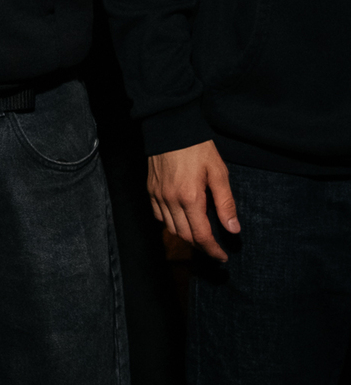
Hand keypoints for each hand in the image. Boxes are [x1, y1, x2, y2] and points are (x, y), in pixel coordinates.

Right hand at [147, 140, 240, 263]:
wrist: (171, 128)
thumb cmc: (197, 148)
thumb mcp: (218, 173)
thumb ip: (226, 203)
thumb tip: (233, 228)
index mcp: (190, 198)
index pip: (201, 235)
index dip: (212, 250)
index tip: (222, 256)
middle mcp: (171, 201)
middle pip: (185, 236)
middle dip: (201, 246)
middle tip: (214, 248)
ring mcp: (158, 197)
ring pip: (171, 229)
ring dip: (186, 236)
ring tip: (200, 235)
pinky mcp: (150, 191)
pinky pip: (159, 216)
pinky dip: (171, 223)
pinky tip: (181, 219)